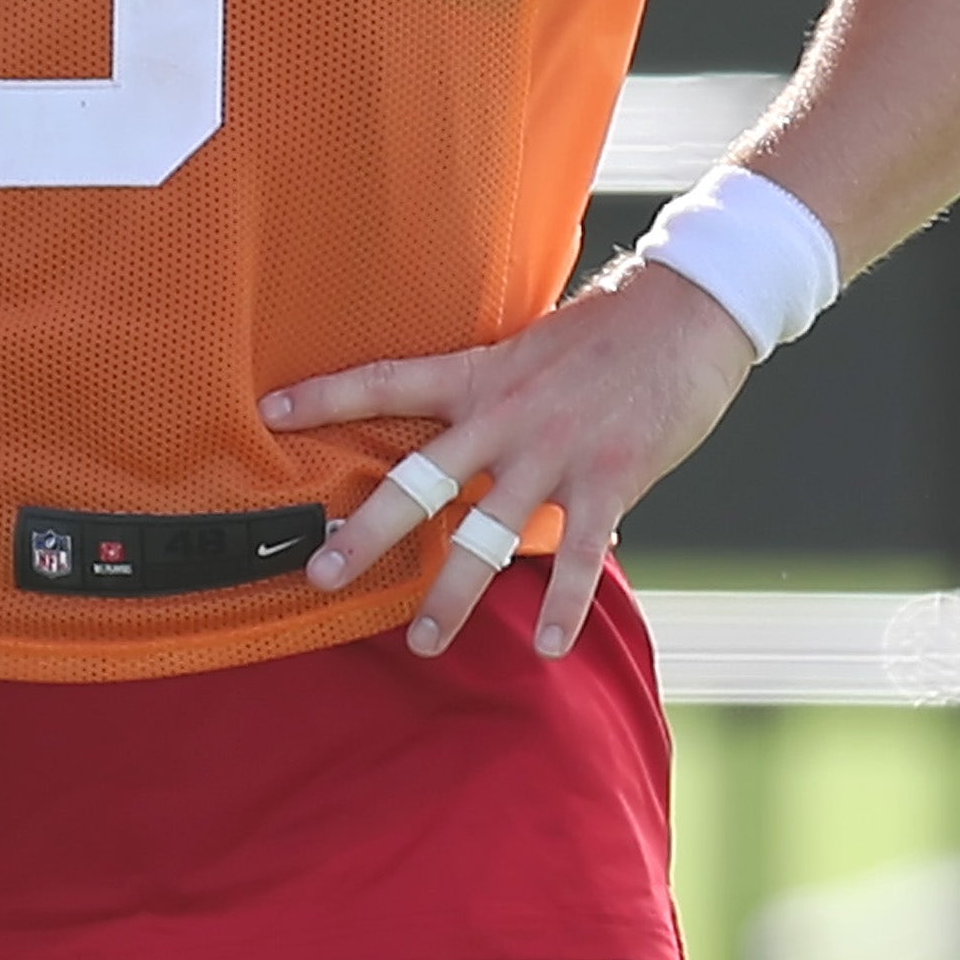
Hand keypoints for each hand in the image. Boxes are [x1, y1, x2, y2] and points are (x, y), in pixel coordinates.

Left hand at [268, 262, 757, 657]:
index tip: (269, 412)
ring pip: (487, 536)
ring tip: (423, 642)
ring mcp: (555, 452)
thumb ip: (487, 389)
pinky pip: (578, 556)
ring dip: (452, 595)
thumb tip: (453, 423)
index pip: (386, 381)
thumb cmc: (608, 331)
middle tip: (320, 575)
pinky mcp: (611, 479)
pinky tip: (546, 646)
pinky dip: (562, 607)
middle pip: (418, 481)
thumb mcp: (527, 347)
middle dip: (367, 533)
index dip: (325, 395)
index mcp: (479, 375)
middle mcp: (504, 416)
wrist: (690, 312)